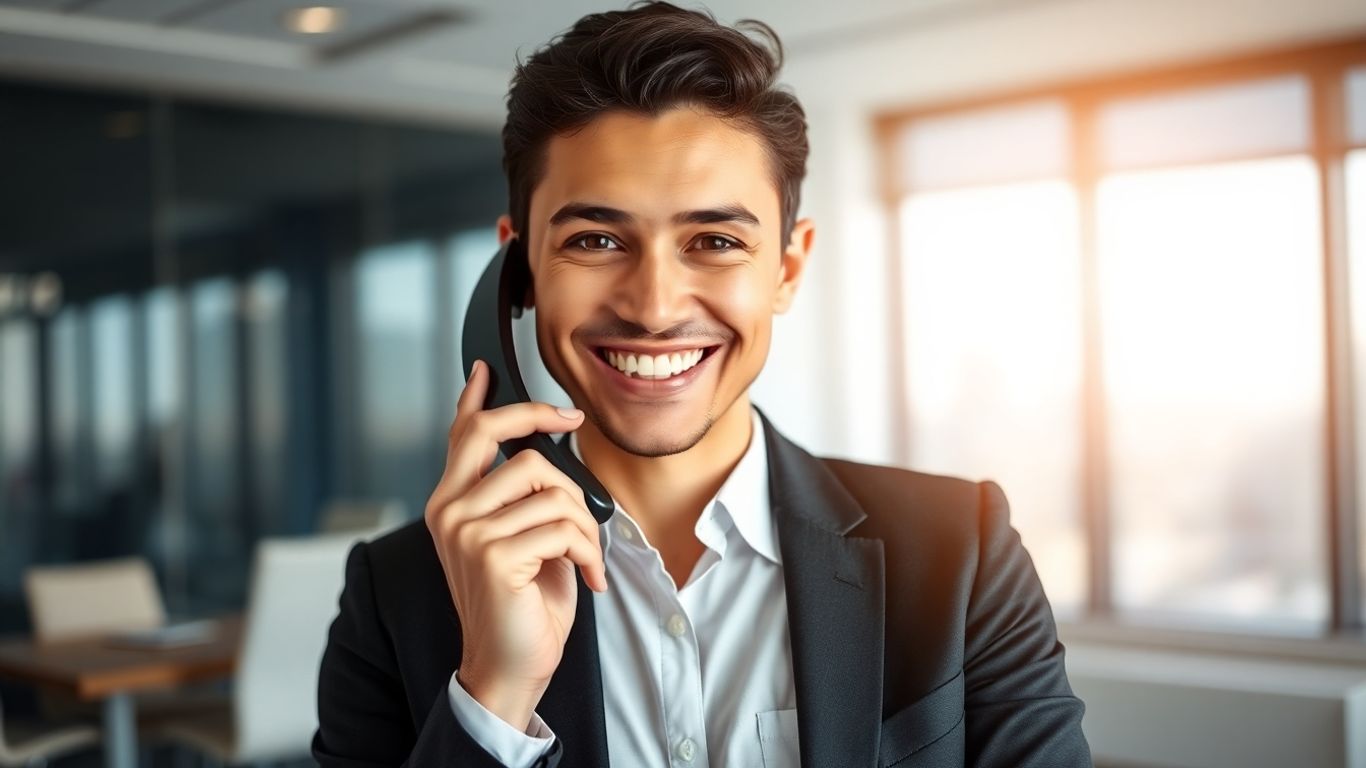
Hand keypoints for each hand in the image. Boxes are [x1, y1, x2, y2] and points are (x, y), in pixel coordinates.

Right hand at [424, 359, 607, 730]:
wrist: (509, 668)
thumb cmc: (522, 606)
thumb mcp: (522, 539)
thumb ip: (521, 496)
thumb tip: (542, 448)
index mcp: (451, 504)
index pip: (461, 436)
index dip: (478, 398)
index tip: (488, 369)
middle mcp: (449, 511)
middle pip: (498, 434)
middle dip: (542, 421)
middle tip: (575, 425)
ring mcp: (466, 531)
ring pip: (548, 485)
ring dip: (584, 522)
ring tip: (586, 555)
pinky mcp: (492, 555)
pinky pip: (562, 526)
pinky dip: (589, 552)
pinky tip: (588, 577)